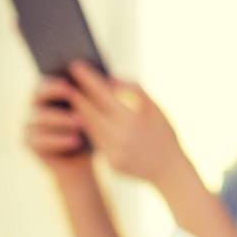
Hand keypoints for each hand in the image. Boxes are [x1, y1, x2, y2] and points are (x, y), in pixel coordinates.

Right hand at [22, 77, 90, 173]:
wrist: (81, 158)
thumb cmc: (90, 129)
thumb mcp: (97, 112)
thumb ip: (97, 95)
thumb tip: (111, 79)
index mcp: (48, 93)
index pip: (47, 80)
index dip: (56, 79)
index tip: (70, 80)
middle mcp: (35, 106)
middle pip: (37, 94)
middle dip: (54, 92)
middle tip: (70, 92)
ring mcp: (29, 124)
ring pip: (40, 118)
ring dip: (61, 118)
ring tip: (81, 121)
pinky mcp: (29, 142)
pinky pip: (40, 140)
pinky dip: (59, 140)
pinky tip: (76, 140)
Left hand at [65, 62, 187, 187]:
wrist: (171, 170)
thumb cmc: (165, 135)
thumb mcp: (157, 109)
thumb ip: (135, 90)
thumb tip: (111, 79)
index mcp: (132, 120)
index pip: (102, 94)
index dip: (88, 79)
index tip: (76, 66)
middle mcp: (119, 136)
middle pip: (88, 111)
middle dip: (77, 94)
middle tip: (65, 80)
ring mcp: (113, 151)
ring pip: (88, 127)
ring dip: (79, 111)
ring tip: (73, 97)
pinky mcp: (109, 162)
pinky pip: (95, 141)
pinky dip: (89, 128)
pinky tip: (83, 119)